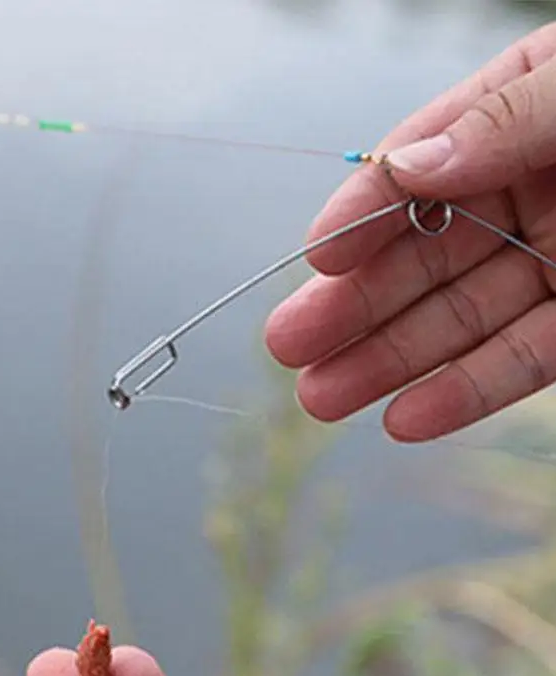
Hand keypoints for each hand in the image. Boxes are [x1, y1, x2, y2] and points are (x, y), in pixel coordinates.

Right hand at [265, 24, 555, 442]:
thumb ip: (507, 122)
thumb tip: (403, 163)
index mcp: (528, 113)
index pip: (421, 167)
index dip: (365, 212)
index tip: (314, 256)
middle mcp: (536, 187)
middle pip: (426, 255)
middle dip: (355, 305)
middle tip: (286, 348)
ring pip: (463, 320)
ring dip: (389, 364)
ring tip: (319, 400)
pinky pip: (526, 361)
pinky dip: (465, 394)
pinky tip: (404, 419)